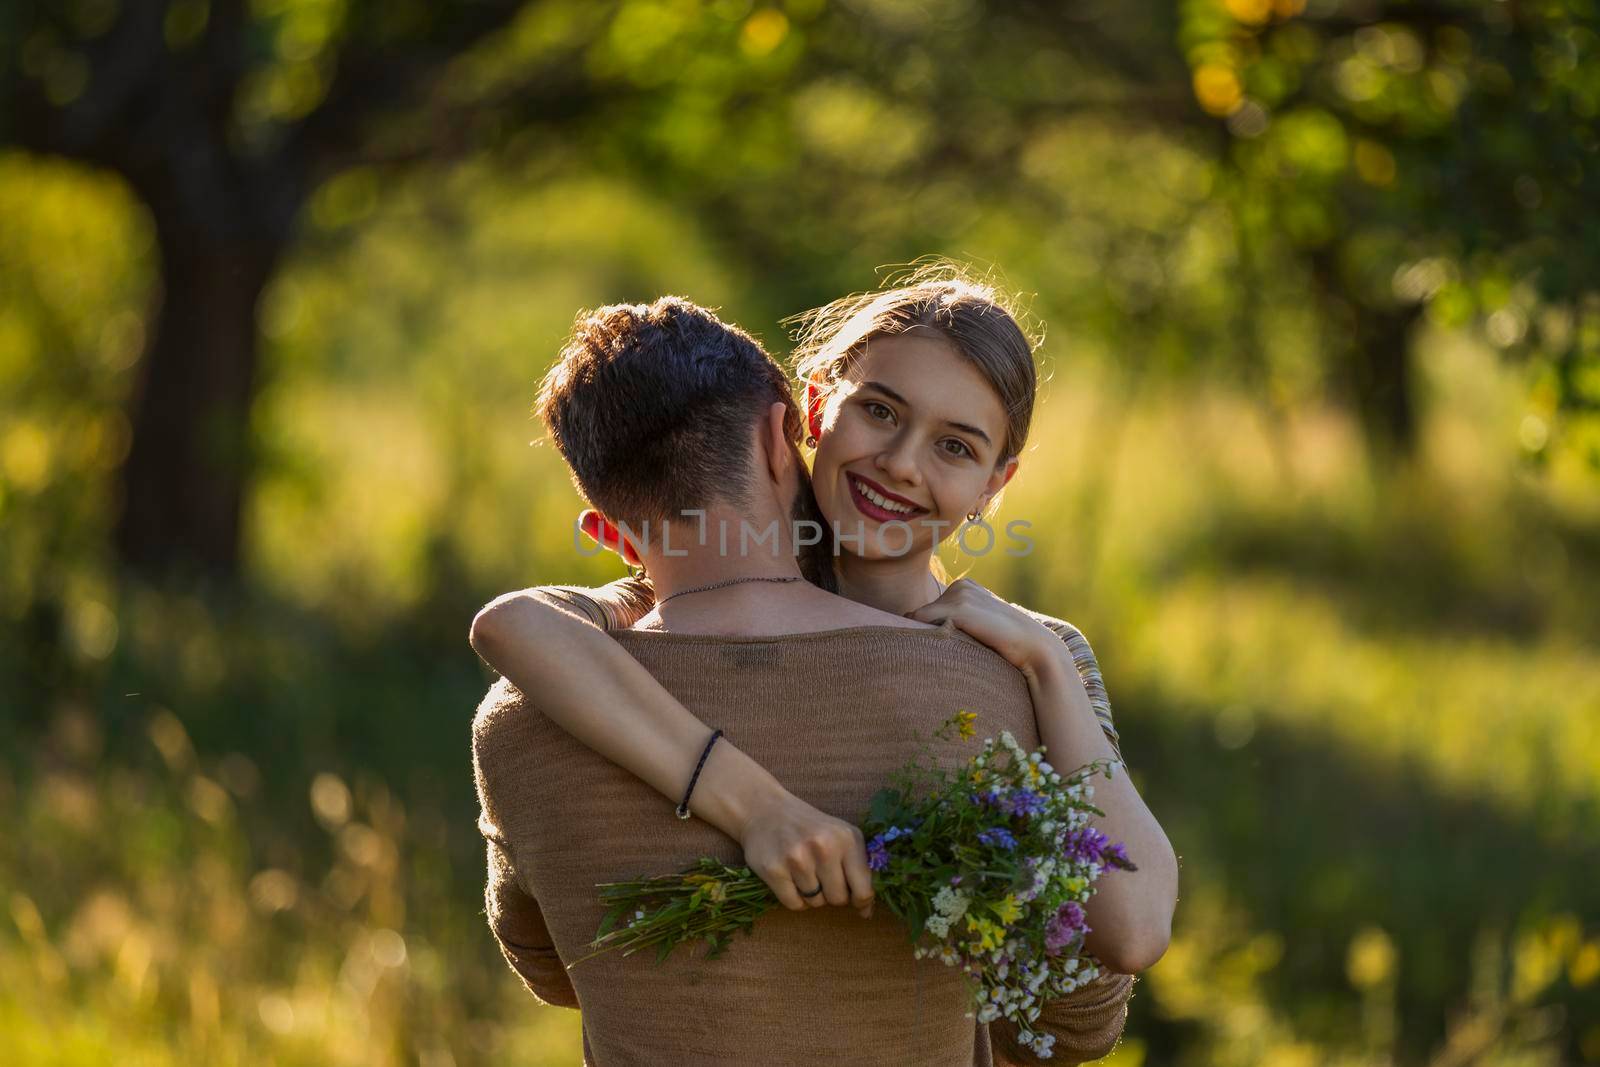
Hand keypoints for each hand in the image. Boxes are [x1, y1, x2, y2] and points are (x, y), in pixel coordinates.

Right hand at [738, 789, 875, 918]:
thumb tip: (867, 912)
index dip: (861, 901)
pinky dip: (794, 898)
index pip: (863, 889)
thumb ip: (859, 869)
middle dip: (833, 894)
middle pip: (838, 899)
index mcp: (847, 838)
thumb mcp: (840, 835)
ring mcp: (797, 859)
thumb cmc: (809, 826)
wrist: (764, 809)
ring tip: (803, 872)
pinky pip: (794, 904)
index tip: (855, 899)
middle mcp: (824, 847)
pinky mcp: (774, 870)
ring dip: (812, 895)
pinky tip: (790, 879)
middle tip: (822, 877)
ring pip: (816, 903)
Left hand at [904, 578, 1057, 675]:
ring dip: (926, 636)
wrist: (1033, 646)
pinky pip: (918, 621)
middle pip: (921, 614)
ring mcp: (959, 594)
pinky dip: (922, 636)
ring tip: (956, 647)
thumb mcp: (979, 623)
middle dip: (928, 632)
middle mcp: (960, 585)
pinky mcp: (959, 608)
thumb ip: (958, 620)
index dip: (934, 630)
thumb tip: (921, 628)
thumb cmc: (1005, 643)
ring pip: (917, 619)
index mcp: (965, 585)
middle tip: (953, 647)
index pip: (930, 610)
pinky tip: (944, 647)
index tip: (951, 642)